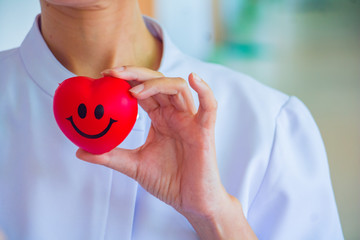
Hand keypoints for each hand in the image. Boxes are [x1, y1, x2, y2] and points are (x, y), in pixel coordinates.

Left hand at [77, 66, 256, 238]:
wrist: (191, 202)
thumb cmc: (169, 182)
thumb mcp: (134, 166)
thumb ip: (110, 156)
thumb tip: (80, 151)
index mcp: (161, 119)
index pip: (144, 91)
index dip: (126, 80)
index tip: (104, 76)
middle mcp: (175, 114)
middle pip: (158, 82)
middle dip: (136, 74)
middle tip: (112, 74)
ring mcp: (190, 121)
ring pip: (177, 89)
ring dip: (155, 83)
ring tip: (133, 91)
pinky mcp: (205, 131)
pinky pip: (210, 107)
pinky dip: (204, 90)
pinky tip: (192, 78)